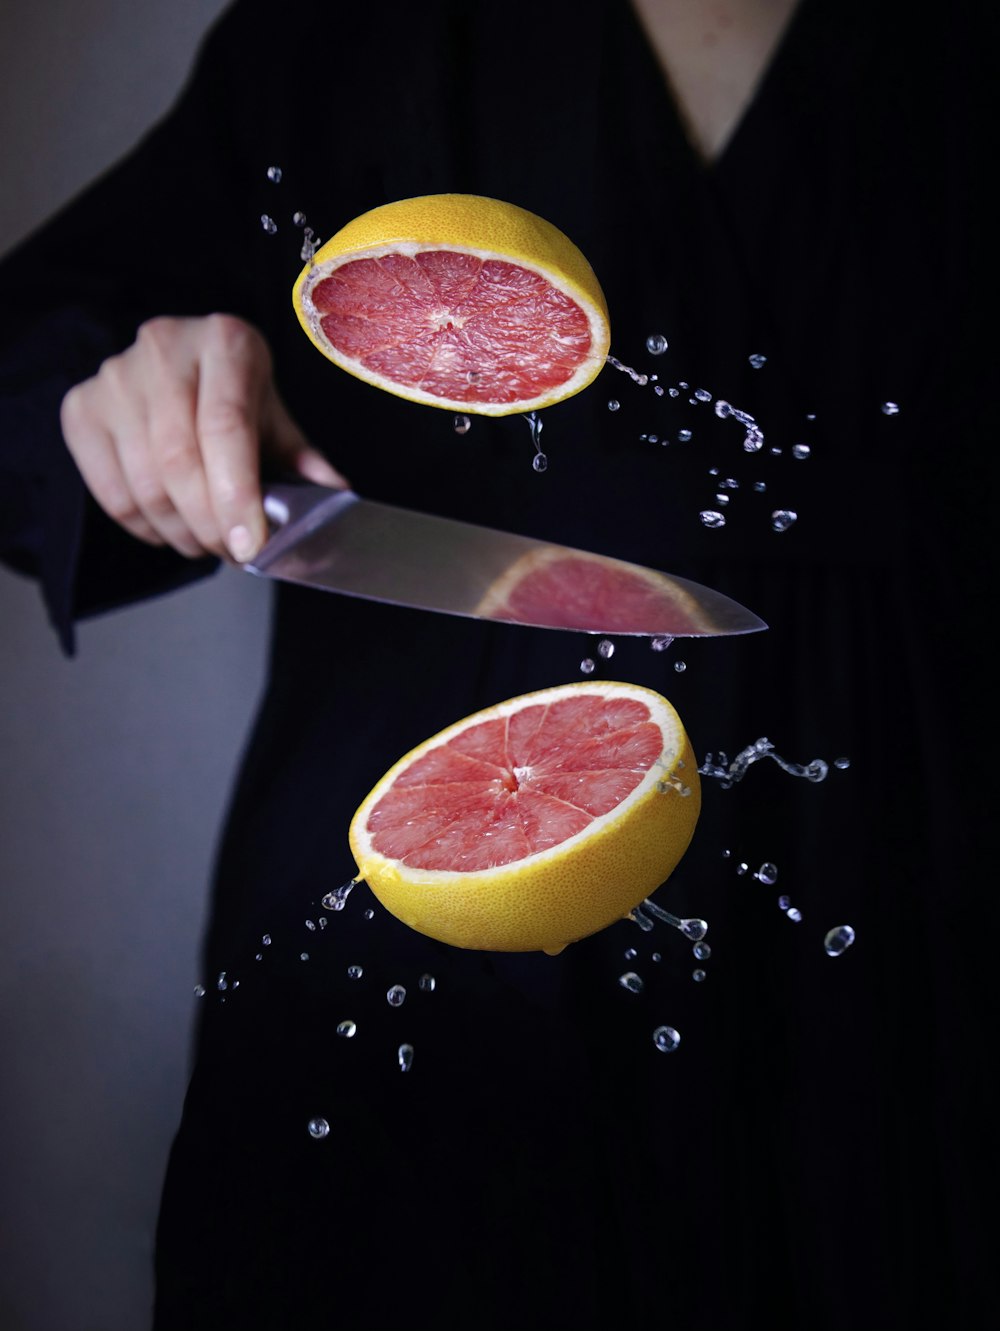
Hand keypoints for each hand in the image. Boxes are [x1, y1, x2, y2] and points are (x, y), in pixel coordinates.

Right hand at [59, 313, 346, 562]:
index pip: (226, 428)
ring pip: (144, 484)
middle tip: (233, 552)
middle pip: (180, 462)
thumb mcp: (275, 416)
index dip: (236, 495)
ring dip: (181, 532)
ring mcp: (114, 378)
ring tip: (207, 542)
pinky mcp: (81, 408)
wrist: (181, 358)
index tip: (249, 545)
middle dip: (210, 525)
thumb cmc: (235, 390)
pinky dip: (145, 527)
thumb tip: (335, 500)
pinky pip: (111, 492)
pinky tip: (171, 528)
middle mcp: (163, 349)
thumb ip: (302, 459)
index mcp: (225, 343)